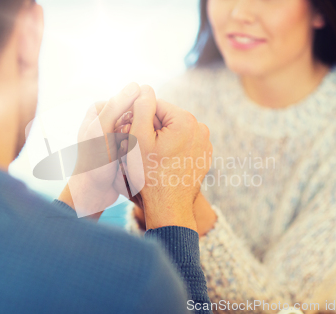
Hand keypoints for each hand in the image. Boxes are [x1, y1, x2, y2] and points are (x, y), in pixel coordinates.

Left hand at [58, 82, 140, 217]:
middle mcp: (106, 120)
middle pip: (135, 115)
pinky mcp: (123, 149)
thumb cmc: (93, 162)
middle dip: (138, 130)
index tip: (132, 131)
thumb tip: (136, 85)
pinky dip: (141, 150)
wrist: (92, 193)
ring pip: (140, 129)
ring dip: (140, 141)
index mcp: (98, 110)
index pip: (127, 100)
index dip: (136, 113)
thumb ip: (116, 107)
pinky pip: (139, 143)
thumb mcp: (102, 131)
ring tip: (130, 156)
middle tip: (128, 147)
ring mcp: (115, 134)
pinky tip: (138, 161)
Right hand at [127, 85, 212, 231]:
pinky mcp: (204, 156)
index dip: (138, 117)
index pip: (155, 105)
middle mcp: (200, 128)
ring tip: (150, 157)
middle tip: (138, 148)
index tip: (130, 134)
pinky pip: (184, 145)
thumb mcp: (138, 138)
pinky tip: (162, 163)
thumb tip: (144, 88)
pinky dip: (172, 150)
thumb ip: (141, 107)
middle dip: (151, 128)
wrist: (168, 207)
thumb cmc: (149, 174)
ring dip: (161, 139)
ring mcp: (205, 143)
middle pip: (166, 118)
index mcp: (186, 120)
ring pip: (174, 132)